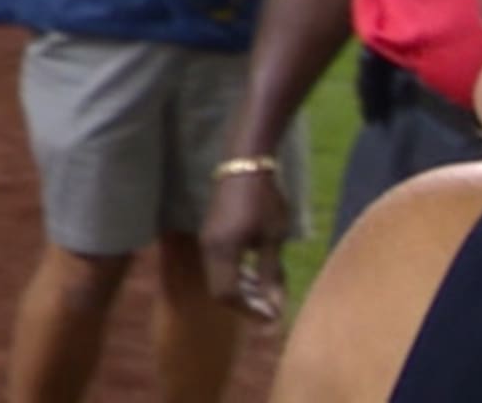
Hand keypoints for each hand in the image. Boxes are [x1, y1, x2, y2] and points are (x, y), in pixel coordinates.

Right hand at [200, 167, 293, 321]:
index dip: (250, 311)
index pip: (228, 295)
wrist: (246, 164)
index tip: (274, 317)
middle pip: (220, 291)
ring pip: (218, 279)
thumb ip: (271, 274)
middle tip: (273, 310)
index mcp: (222, 251)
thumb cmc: (264, 199)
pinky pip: (219, 266)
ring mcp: (207, 241)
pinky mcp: (212, 234)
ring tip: (269, 295)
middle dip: (246, 305)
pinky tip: (257, 275)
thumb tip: (274, 307)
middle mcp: (209, 248)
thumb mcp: (273, 238)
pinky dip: (237, 277)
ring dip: (242, 292)